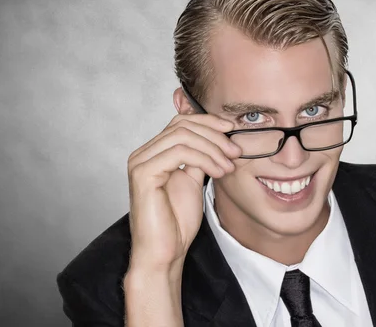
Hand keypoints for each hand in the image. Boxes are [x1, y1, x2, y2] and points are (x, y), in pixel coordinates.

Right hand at [126, 114, 240, 271]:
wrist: (164, 253)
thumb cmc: (175, 223)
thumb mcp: (192, 182)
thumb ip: (198, 158)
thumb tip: (217, 139)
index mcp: (151, 154)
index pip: (180, 123)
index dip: (207, 121)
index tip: (232, 129)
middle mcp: (142, 154)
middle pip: (182, 125)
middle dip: (214, 135)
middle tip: (235, 151)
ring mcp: (140, 162)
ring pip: (182, 136)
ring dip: (213, 148)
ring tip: (229, 166)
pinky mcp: (143, 173)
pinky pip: (180, 152)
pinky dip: (205, 159)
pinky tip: (218, 172)